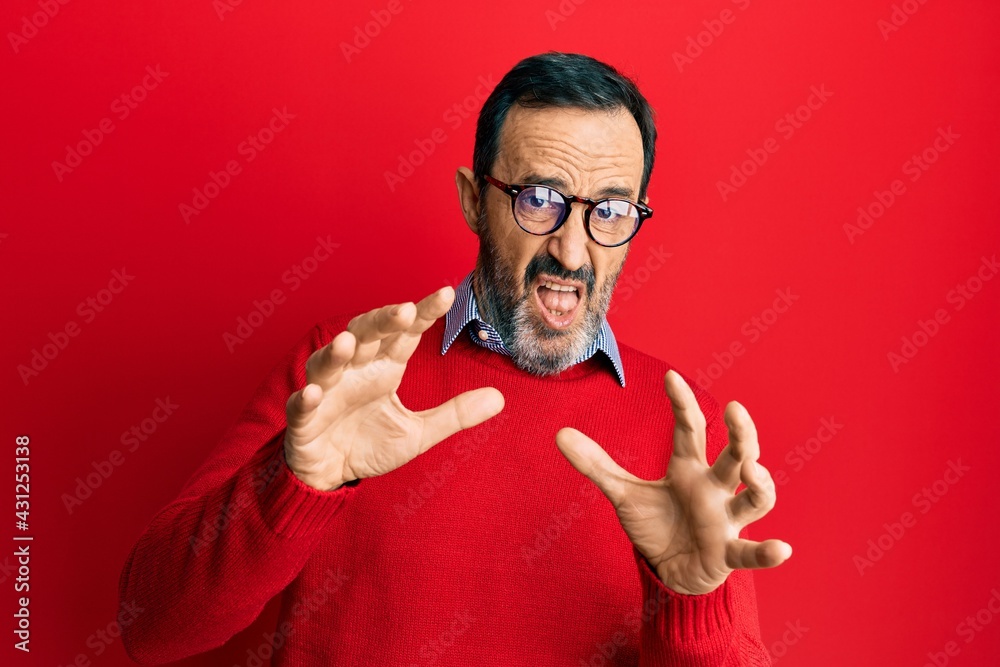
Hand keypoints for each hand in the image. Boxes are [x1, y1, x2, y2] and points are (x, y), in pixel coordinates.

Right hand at [284, 286, 504, 490]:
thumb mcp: (419, 433)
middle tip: (403, 310)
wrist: (329, 474)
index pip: (405, 334)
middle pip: (366, 336)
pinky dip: (308, 397)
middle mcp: (355, 371)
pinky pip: (303, 404)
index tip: (447, 293)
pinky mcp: (304, 419)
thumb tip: (500, 398)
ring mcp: (327, 391)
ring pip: (329, 363)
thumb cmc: (369, 443)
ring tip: (349, 343)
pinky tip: (315, 393)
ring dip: (337, 353)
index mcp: (384, 368)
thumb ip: (455, 414)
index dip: (423, 313)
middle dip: (382, 322)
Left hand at [556, 370, 790, 594]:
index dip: (682, 404)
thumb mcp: (622, 494)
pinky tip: (781, 549)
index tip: (670, 378)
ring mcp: (725, 520)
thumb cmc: (656, 525)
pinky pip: (752, 553)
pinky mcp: (728, 553)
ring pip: (754, 498)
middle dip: (741, 434)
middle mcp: (714, 488)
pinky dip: (768, 553)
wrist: (670, 570)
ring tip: (754, 470)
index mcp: (689, 469)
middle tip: (736, 409)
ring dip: (761, 484)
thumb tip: (559, 434)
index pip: (690, 429)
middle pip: (735, 455)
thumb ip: (596, 465)